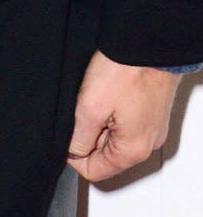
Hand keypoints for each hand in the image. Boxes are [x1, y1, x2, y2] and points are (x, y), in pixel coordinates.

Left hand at [67, 50, 181, 182]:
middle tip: (82, 109)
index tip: (65, 134)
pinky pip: (124, 122)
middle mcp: (147, 144)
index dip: (73, 156)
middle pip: (104, 154)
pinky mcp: (149, 112)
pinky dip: (111, 111)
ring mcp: (150, 128)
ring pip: (113, 136)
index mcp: (133, 150)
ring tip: (95, 97)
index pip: (94, 171)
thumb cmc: (127, 72)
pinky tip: (106, 92)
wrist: (148, 45)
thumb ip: (78, 138)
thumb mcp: (90, 108)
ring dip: (98, 121)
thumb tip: (71, 153)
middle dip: (87, 135)